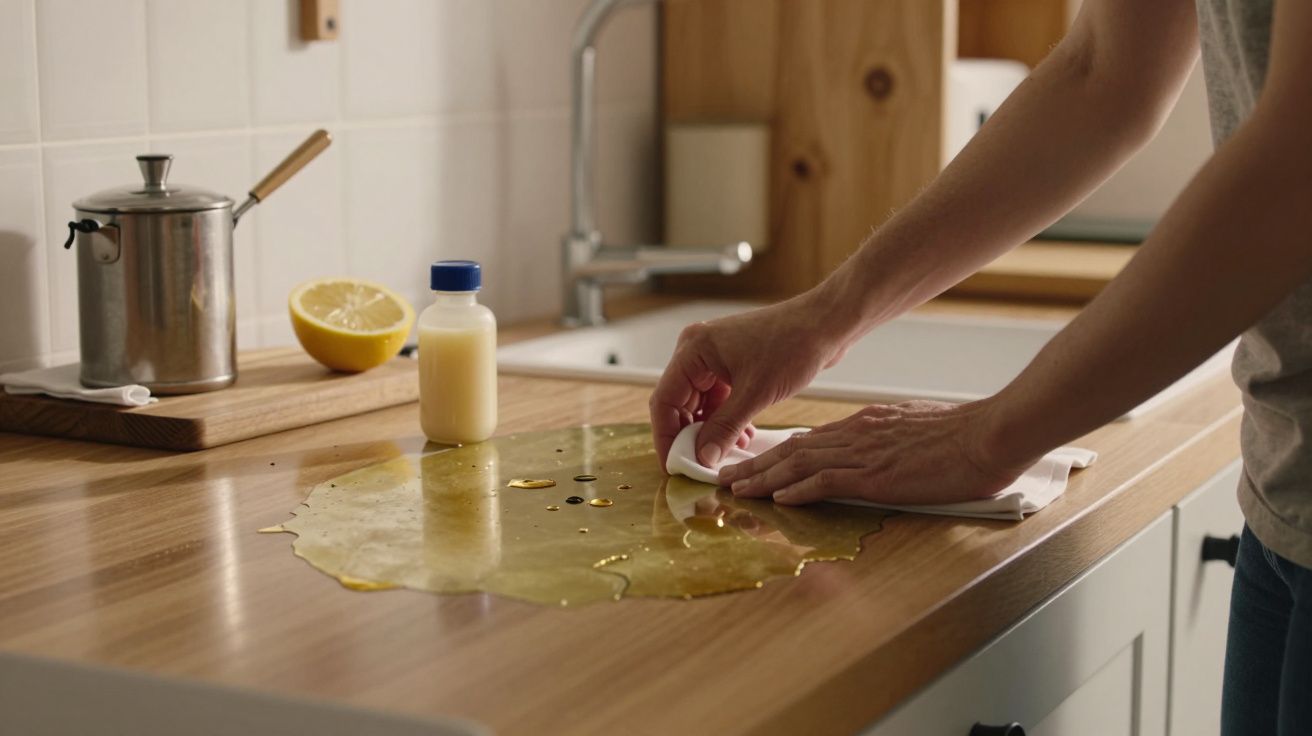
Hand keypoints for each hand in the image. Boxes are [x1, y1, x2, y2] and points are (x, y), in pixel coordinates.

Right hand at [649, 293, 851, 468]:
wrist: (826, 324)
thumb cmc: (793, 345)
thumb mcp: (755, 394)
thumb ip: (724, 428)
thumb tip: (702, 458)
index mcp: (693, 350)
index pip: (664, 400)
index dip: (666, 436)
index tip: (674, 465)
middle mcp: (698, 351)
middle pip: (679, 403)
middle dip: (691, 436)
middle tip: (701, 465)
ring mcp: (715, 358)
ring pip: (701, 404)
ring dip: (712, 431)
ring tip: (728, 452)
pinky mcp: (733, 365)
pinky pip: (719, 399)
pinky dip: (726, 420)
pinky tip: (742, 437)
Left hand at [717, 399, 1038, 505]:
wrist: (988, 435)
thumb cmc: (962, 435)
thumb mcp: (915, 428)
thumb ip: (889, 440)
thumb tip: (876, 453)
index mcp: (866, 424)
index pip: (811, 439)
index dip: (778, 453)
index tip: (756, 464)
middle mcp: (857, 435)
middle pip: (794, 450)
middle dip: (756, 466)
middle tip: (726, 478)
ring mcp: (865, 454)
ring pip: (800, 464)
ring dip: (764, 479)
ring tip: (736, 490)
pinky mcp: (877, 475)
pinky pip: (828, 481)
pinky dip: (799, 489)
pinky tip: (778, 498)